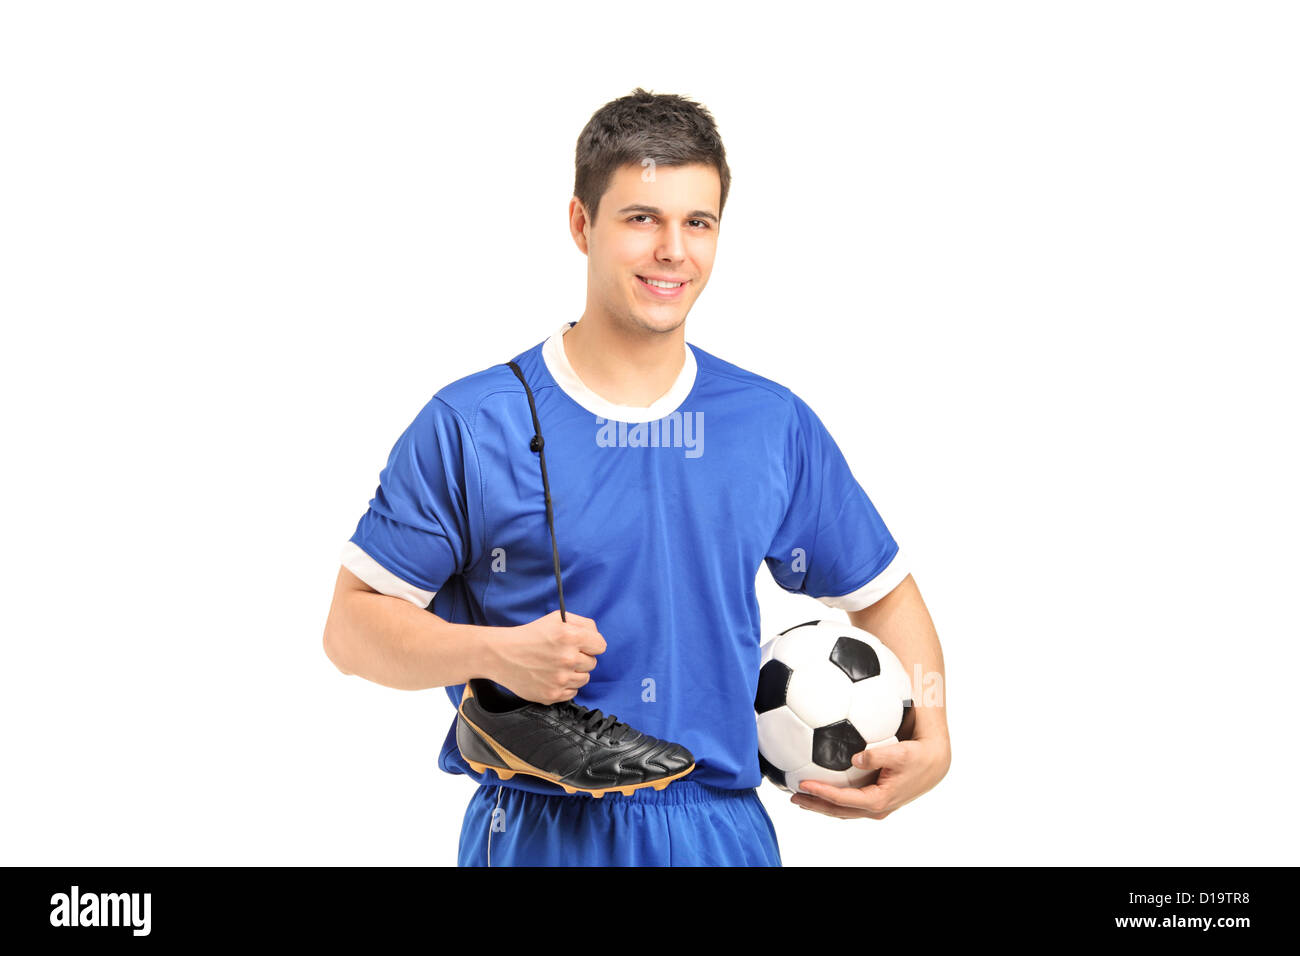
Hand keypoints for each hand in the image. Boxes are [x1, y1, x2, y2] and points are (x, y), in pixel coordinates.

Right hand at [487, 610, 606, 704]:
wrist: (501, 654)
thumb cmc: (529, 635)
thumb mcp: (556, 619)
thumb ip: (583, 624)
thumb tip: (596, 636)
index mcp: (570, 636)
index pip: (600, 646)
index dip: (591, 644)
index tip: (582, 645)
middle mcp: (568, 658)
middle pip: (592, 663)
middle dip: (581, 658)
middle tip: (564, 655)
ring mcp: (560, 679)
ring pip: (584, 679)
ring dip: (575, 673)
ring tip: (557, 666)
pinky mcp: (552, 694)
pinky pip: (572, 692)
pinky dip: (566, 686)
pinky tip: (552, 677)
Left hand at [790, 734, 950, 819]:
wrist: (935, 762)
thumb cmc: (918, 756)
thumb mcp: (899, 753)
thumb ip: (876, 756)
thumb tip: (854, 758)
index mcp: (878, 800)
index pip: (842, 800)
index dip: (821, 793)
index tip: (802, 784)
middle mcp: (875, 808)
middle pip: (838, 810)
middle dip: (814, 805)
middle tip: (792, 796)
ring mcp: (876, 805)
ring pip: (843, 809)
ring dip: (821, 804)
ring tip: (801, 796)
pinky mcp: (877, 798)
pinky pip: (850, 802)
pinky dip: (834, 798)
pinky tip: (822, 787)